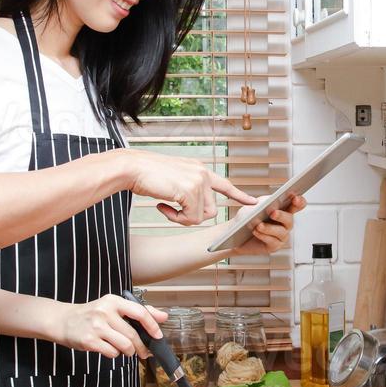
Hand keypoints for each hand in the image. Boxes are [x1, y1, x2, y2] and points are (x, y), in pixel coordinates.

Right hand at [45, 294, 166, 359]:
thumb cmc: (91, 314)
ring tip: (126, 350)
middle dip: (141, 347)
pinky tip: (110, 349)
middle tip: (144, 352)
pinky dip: (115, 354)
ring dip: (129, 352)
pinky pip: (112, 352)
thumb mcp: (113, 307)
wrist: (63, 320)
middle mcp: (105, 311)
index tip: (158, 335)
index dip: (152, 325)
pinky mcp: (89, 341)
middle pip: (133, 334)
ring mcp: (96, 326)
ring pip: (124, 345)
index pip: (139, 312)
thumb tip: (163, 316)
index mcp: (113, 301)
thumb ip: (138, 311)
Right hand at [124, 150, 256, 225]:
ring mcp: (198, 182)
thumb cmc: (148, 175)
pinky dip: (175, 219)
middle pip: (211, 210)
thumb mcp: (174, 179)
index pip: (225, 185)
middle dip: (192, 216)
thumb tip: (195, 209)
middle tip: (172, 210)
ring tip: (165, 207)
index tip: (253, 202)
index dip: (239, 195)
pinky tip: (161, 207)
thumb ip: (188, 189)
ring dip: (182, 219)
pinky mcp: (190, 191)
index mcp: (199, 169)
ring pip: (201, 217)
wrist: (133, 168)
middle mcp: (202, 174)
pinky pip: (190, 218)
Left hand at [232, 194, 306, 255]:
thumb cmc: (247, 218)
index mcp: (284, 210)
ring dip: (270, 228)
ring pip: (281, 232)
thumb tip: (270, 201)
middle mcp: (285, 224)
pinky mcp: (274, 246)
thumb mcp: (254, 205)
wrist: (236, 234)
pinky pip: (272, 242)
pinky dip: (263, 236)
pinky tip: (256, 231)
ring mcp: (281, 236)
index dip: (299, 202)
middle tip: (273, 212)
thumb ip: (264, 202)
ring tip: (259, 225)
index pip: (297, 205)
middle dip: (281, 216)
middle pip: (290, 219)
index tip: (295, 198)